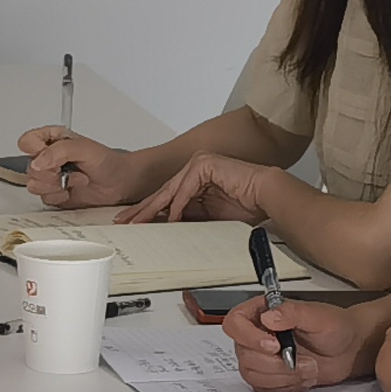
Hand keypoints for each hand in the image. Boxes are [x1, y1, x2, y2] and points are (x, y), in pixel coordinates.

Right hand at [12, 125, 145, 207]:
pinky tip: (71, 191)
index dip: (34, 150)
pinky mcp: (54, 194)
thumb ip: (58, 151)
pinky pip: (44, 198)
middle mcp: (48, 158)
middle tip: (67, 170)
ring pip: (33, 185)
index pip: (27, 142)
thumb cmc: (107, 162)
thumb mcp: (84, 148)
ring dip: (55, 186)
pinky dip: (59, 196)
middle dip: (49, 173)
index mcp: (52, 140)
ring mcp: (50, 177)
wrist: (120, 183)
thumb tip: (37, 162)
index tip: (51, 156)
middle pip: (29, 167)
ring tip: (73, 180)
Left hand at [125, 153, 274, 226]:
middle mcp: (193, 168)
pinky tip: (172, 218)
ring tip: (139, 222)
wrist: (267, 197)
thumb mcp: (207, 217)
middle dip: (143, 210)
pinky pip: (186, 189)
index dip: (149, 212)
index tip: (133, 223)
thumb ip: (187, 217)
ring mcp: (198, 164)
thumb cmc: (245, 206)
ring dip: (154, 209)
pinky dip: (179, 205)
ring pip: (170, 190)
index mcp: (193, 179)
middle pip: (163, 193)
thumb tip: (165, 227)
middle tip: (124, 221)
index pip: (166, 198)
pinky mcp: (205, 164)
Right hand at [231, 296, 368, 391]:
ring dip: (283, 376)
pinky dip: (286, 387)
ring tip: (307, 368)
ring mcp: (260, 358)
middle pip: (243, 355)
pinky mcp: (268, 377)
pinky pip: (264, 389)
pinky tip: (303, 376)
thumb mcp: (318, 316)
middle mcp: (256, 335)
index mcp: (261, 312)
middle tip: (301, 360)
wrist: (348, 350)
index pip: (235, 323)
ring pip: (252, 375)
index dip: (249, 337)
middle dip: (275, 364)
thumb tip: (268, 317)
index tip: (275, 345)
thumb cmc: (335, 328)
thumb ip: (292, 313)